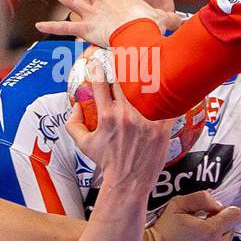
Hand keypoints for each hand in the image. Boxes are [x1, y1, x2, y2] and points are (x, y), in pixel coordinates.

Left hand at [35, 0, 158, 46]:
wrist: (138, 37)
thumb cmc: (149, 28)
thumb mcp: (160, 19)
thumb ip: (168, 18)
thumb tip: (183, 20)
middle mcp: (103, 0)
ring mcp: (92, 13)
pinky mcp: (86, 29)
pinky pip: (66, 28)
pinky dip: (53, 26)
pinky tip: (39, 24)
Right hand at [64, 57, 169, 192]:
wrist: (128, 181)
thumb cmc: (107, 162)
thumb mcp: (83, 144)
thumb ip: (74, 124)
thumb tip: (75, 107)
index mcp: (106, 116)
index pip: (101, 84)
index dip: (97, 69)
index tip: (97, 62)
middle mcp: (125, 115)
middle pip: (124, 81)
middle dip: (122, 68)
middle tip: (123, 59)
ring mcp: (145, 121)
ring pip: (145, 88)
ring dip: (143, 76)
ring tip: (145, 65)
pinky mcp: (161, 127)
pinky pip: (165, 105)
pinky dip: (165, 95)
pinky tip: (167, 86)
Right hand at [138, 190, 240, 240]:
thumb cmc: (164, 229)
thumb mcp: (178, 204)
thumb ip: (202, 198)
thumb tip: (219, 206)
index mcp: (211, 231)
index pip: (235, 215)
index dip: (225, 212)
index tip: (213, 214)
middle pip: (230, 231)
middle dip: (219, 227)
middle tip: (201, 229)